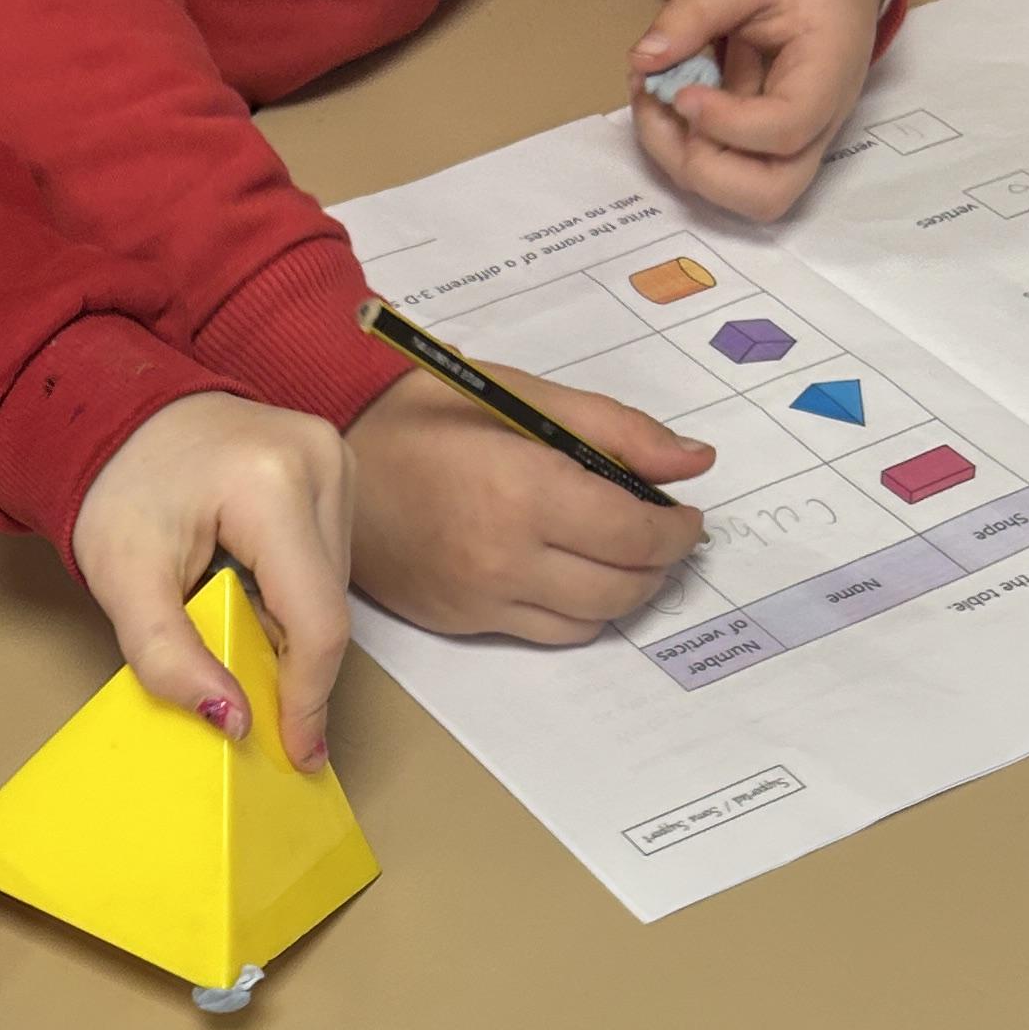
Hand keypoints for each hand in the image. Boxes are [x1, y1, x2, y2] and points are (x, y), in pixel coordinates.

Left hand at [70, 389, 353, 770]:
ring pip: (334, 586)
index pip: (316, 619)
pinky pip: (327, 556)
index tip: (297, 753)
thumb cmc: (114, 488)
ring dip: (291, 626)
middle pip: (328, 605)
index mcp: (271, 484)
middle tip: (244, 694)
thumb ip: (169, 657)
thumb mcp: (124, 581)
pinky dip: (292, 592)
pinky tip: (247, 590)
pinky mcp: (334, 463)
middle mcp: (320, 460)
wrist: (111, 413)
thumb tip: (231, 722)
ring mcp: (334, 456)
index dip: (307, 697)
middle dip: (290, 663)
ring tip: (231, 622)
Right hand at [347, 364, 706, 643]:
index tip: (686, 515)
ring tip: (621, 555)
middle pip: (622, 588)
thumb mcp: (524, 396)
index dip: (677, 531)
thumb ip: (617, 430)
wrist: (333, 450)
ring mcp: (477, 597)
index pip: (635, 536)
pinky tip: (569, 572)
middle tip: (663, 535)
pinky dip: (574, 610)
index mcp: (523, 491)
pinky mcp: (457, 619)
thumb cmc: (426, 412)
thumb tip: (694, 462)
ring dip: (622, 593)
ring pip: (588, 621)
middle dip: (659, 565)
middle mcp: (503, 557)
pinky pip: (542, 633)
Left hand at [630, 0, 889, 221]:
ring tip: (652, 100)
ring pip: (743, 197)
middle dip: (698, 165)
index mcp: (829, 73)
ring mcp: (794, 146)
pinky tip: (662, 101)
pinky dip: (681, 148)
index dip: (725, 123)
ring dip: (682, 160)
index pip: (786, 129)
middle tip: (662, 104)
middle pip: (769, 195)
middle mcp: (820, 126)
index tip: (681, 91)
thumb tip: (644, 60)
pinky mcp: (764, 149)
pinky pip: (725, 173)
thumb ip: (696, 9)